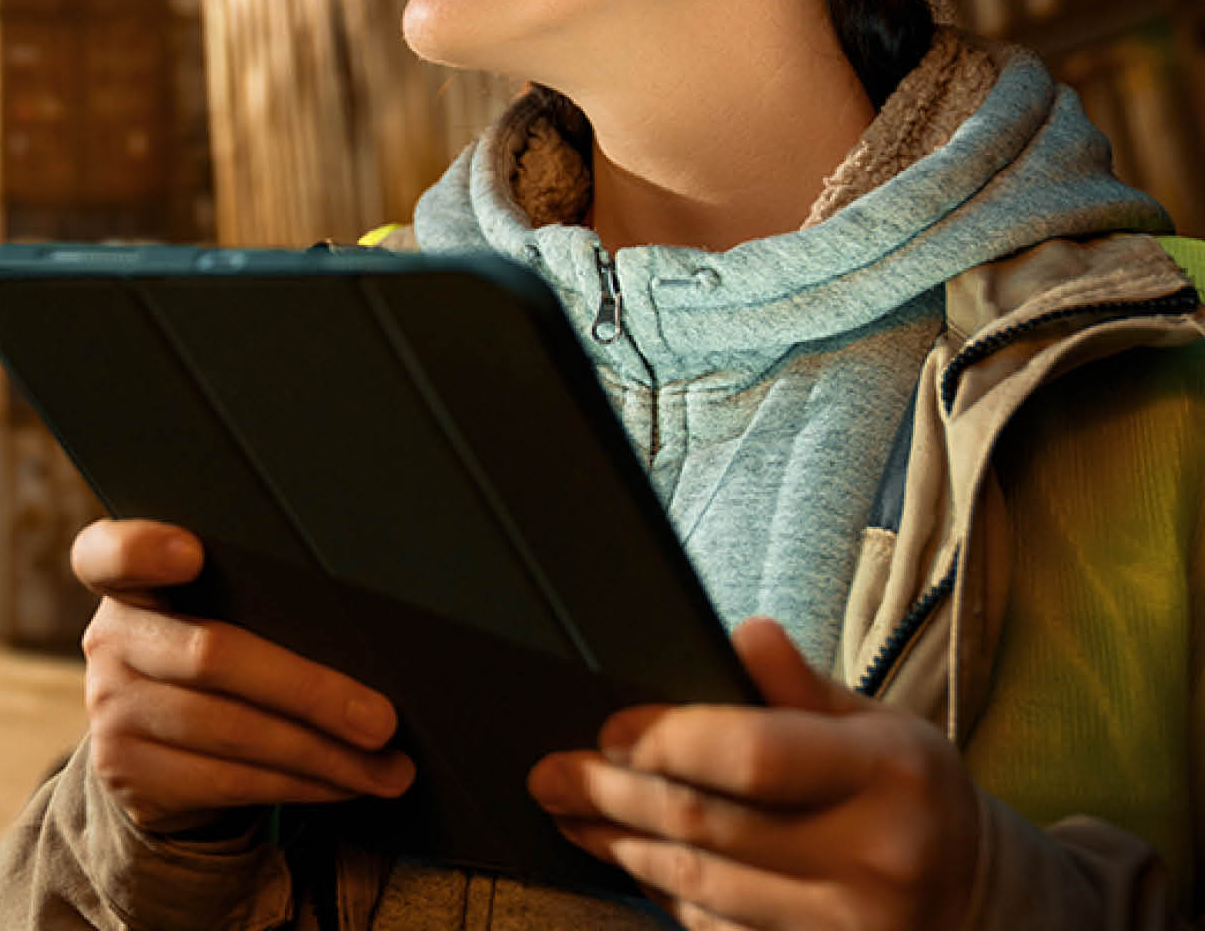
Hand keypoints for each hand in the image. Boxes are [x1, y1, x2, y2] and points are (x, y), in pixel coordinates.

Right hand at [74, 518, 414, 836]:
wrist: (154, 749)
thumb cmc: (212, 660)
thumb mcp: (214, 613)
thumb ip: (253, 600)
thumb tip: (363, 632)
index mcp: (127, 582)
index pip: (108, 553)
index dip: (142, 549)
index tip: (191, 551)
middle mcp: (108, 641)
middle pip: (211, 655)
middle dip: (309, 691)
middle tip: (381, 719)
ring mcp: (112, 713)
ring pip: (233, 732)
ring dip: (323, 755)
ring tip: (386, 767)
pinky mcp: (132, 775)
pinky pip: (230, 783)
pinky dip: (301, 785)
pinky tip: (345, 785)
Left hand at [526, 618, 980, 930]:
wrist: (985, 903)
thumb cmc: (909, 794)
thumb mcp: (877, 725)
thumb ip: (801, 687)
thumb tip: (745, 634)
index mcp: (887, 773)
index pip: (755, 755)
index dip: (668, 740)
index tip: (609, 729)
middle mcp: (874, 856)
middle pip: (709, 823)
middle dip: (612, 794)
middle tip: (552, 774)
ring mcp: (850, 925)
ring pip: (702, 884)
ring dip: (621, 847)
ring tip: (570, 814)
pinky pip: (719, 928)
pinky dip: (666, 893)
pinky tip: (630, 861)